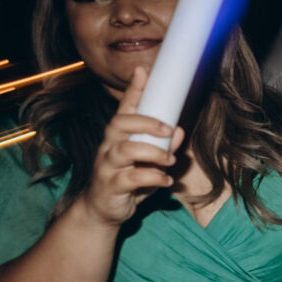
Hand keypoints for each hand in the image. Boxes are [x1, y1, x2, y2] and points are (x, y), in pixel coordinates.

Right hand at [81, 67, 184, 227]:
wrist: (102, 210)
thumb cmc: (127, 180)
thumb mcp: (148, 161)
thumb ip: (163, 145)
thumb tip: (178, 130)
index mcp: (118, 136)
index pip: (125, 108)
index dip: (134, 90)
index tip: (143, 71)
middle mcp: (109, 146)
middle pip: (120, 123)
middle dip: (146, 122)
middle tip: (168, 130)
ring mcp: (107, 165)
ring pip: (125, 150)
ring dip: (154, 153)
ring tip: (170, 160)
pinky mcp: (111, 185)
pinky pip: (132, 178)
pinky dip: (154, 178)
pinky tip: (166, 181)